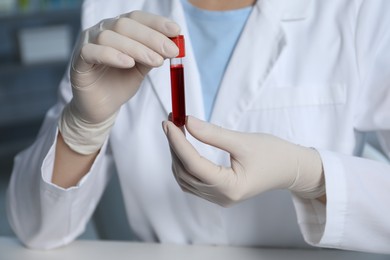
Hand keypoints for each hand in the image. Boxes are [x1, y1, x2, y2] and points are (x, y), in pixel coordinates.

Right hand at [59, 11, 179, 153]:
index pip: (137, 18)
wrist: (102, 107)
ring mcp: (88, 43)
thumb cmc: (120, 83)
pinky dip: (112, 55)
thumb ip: (153, 55)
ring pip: (110, 36)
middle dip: (152, 37)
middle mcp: (102, 31)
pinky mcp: (78, 61)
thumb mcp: (142, 68)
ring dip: (137, 48)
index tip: (176, 31)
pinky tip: (128, 63)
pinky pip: (92, 52)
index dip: (157, 22)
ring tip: (156, 62)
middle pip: (125, 24)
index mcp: (119, 29)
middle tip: (171, 51)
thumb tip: (172, 45)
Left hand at [162, 116, 324, 206]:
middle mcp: (221, 197)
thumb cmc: (273, 154)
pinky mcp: (219, 194)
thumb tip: (187, 122)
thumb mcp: (243, 141)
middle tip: (171, 122)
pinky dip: (184, 164)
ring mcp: (219, 198)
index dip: (177, 142)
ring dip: (177, 155)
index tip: (168, 123)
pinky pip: (192, 182)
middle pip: (185, 172)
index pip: (193, 164)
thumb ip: (213, 134)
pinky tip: (184, 148)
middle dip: (175, 146)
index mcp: (230, 187)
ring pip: (185, 178)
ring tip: (176, 132)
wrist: (290, 169)